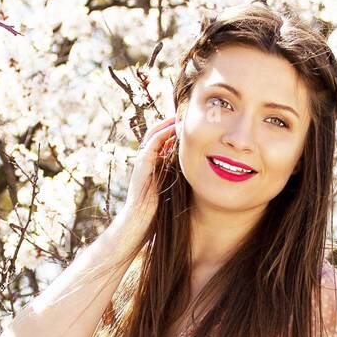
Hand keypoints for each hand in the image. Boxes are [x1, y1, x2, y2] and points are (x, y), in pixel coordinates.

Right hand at [118, 114, 177, 235]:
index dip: (174, 130)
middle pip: (157, 133)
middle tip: (185, 113)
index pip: (163, 140)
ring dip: (166, 123)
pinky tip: (173, 129)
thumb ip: (178, 176)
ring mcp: (142, 162)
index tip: (189, 123)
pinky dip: (162, 135)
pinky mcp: (141, 167)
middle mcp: (146, 160)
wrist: (138, 222)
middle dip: (170, 122)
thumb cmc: (156, 211)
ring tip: (180, 115)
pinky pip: (151, 145)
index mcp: (153, 165)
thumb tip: (197, 170)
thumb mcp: (171, 189)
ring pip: (153, 135)